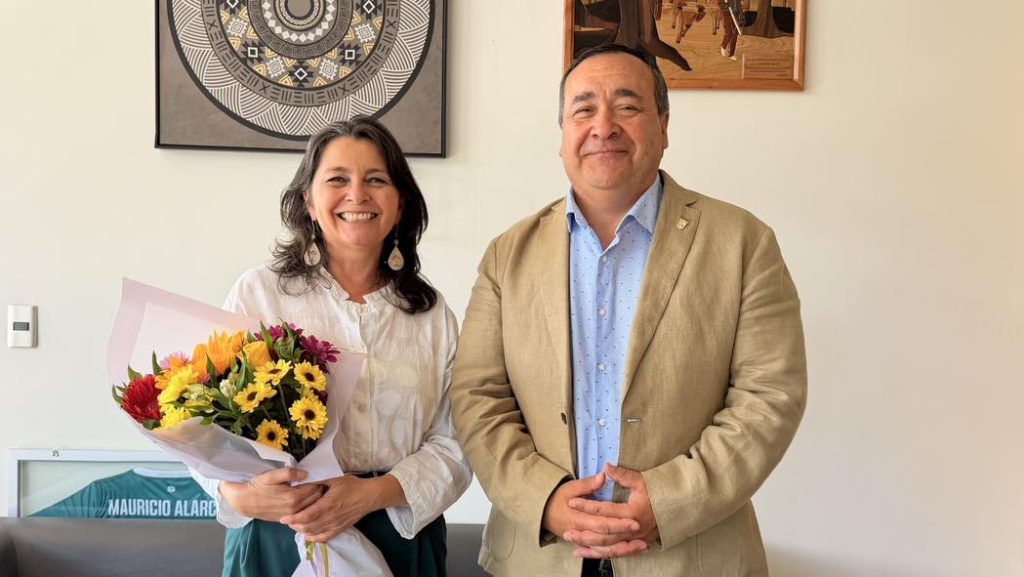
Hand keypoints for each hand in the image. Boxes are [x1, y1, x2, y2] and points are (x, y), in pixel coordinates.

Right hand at [219, 468, 322, 522]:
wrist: (244, 502)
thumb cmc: (258, 486)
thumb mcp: (272, 475)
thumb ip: (290, 473)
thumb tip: (306, 474)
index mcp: (293, 498)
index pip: (315, 488)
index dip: (318, 480)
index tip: (319, 475)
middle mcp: (295, 509)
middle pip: (316, 499)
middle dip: (319, 490)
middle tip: (318, 481)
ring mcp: (291, 516)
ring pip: (311, 507)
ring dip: (315, 499)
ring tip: (313, 489)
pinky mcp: (287, 520)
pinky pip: (303, 514)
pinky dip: (308, 507)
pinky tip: (305, 499)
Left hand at [282, 474, 405, 542]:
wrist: (369, 496)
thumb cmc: (351, 485)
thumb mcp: (333, 480)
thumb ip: (316, 484)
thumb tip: (300, 485)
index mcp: (328, 504)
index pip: (307, 515)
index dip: (294, 518)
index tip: (283, 518)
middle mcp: (331, 517)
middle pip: (308, 526)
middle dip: (295, 525)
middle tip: (287, 520)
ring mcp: (335, 525)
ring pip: (314, 533)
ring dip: (302, 531)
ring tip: (295, 525)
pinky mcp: (339, 529)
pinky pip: (324, 538)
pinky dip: (313, 538)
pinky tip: (307, 535)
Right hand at [542, 472, 639, 546]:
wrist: (542, 511)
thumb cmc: (556, 498)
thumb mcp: (570, 487)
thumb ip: (588, 484)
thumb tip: (603, 475)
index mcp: (578, 518)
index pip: (602, 522)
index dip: (619, 523)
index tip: (634, 520)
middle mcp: (582, 532)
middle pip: (606, 537)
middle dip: (625, 535)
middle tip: (642, 532)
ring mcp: (582, 540)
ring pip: (605, 549)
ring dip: (624, 549)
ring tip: (642, 547)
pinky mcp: (584, 543)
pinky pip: (600, 552)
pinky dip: (614, 553)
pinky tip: (627, 551)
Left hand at [565, 464, 658, 558]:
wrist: (676, 507)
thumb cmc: (657, 492)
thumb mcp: (641, 480)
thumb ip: (622, 475)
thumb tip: (605, 467)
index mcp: (633, 511)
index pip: (605, 510)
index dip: (588, 506)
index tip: (572, 502)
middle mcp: (633, 529)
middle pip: (605, 534)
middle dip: (585, 533)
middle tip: (567, 531)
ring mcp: (635, 539)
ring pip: (609, 547)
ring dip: (590, 547)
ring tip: (573, 544)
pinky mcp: (635, 545)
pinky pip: (616, 553)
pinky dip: (600, 555)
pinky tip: (586, 554)